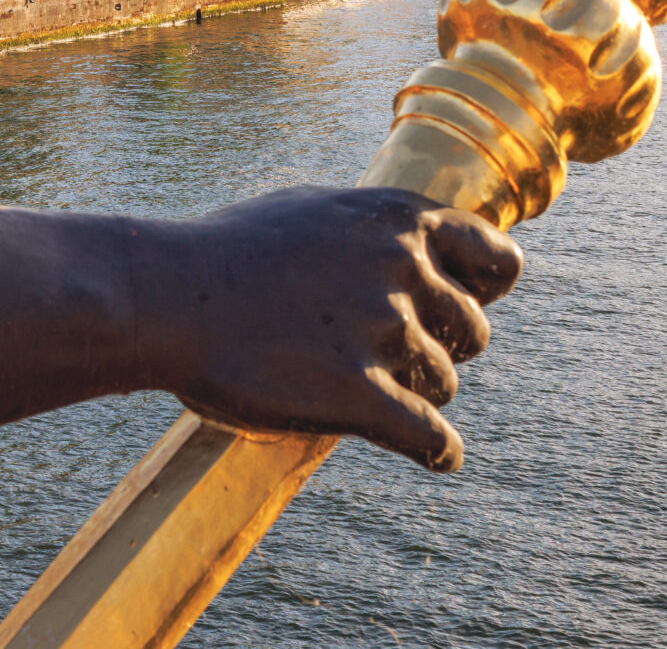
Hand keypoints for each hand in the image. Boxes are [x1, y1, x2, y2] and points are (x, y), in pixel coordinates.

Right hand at [145, 188, 520, 471]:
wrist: (166, 295)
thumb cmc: (229, 252)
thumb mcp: (315, 209)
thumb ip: (375, 227)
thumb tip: (417, 240)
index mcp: (398, 219)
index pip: (500, 260)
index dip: (484, 291)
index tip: (460, 310)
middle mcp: (402, 268)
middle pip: (473, 332)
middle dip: (442, 348)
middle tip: (393, 358)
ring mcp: (383, 330)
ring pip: (444, 384)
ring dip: (414, 394)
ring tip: (361, 389)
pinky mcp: (358, 394)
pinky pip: (432, 438)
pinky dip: (438, 451)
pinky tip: (435, 455)